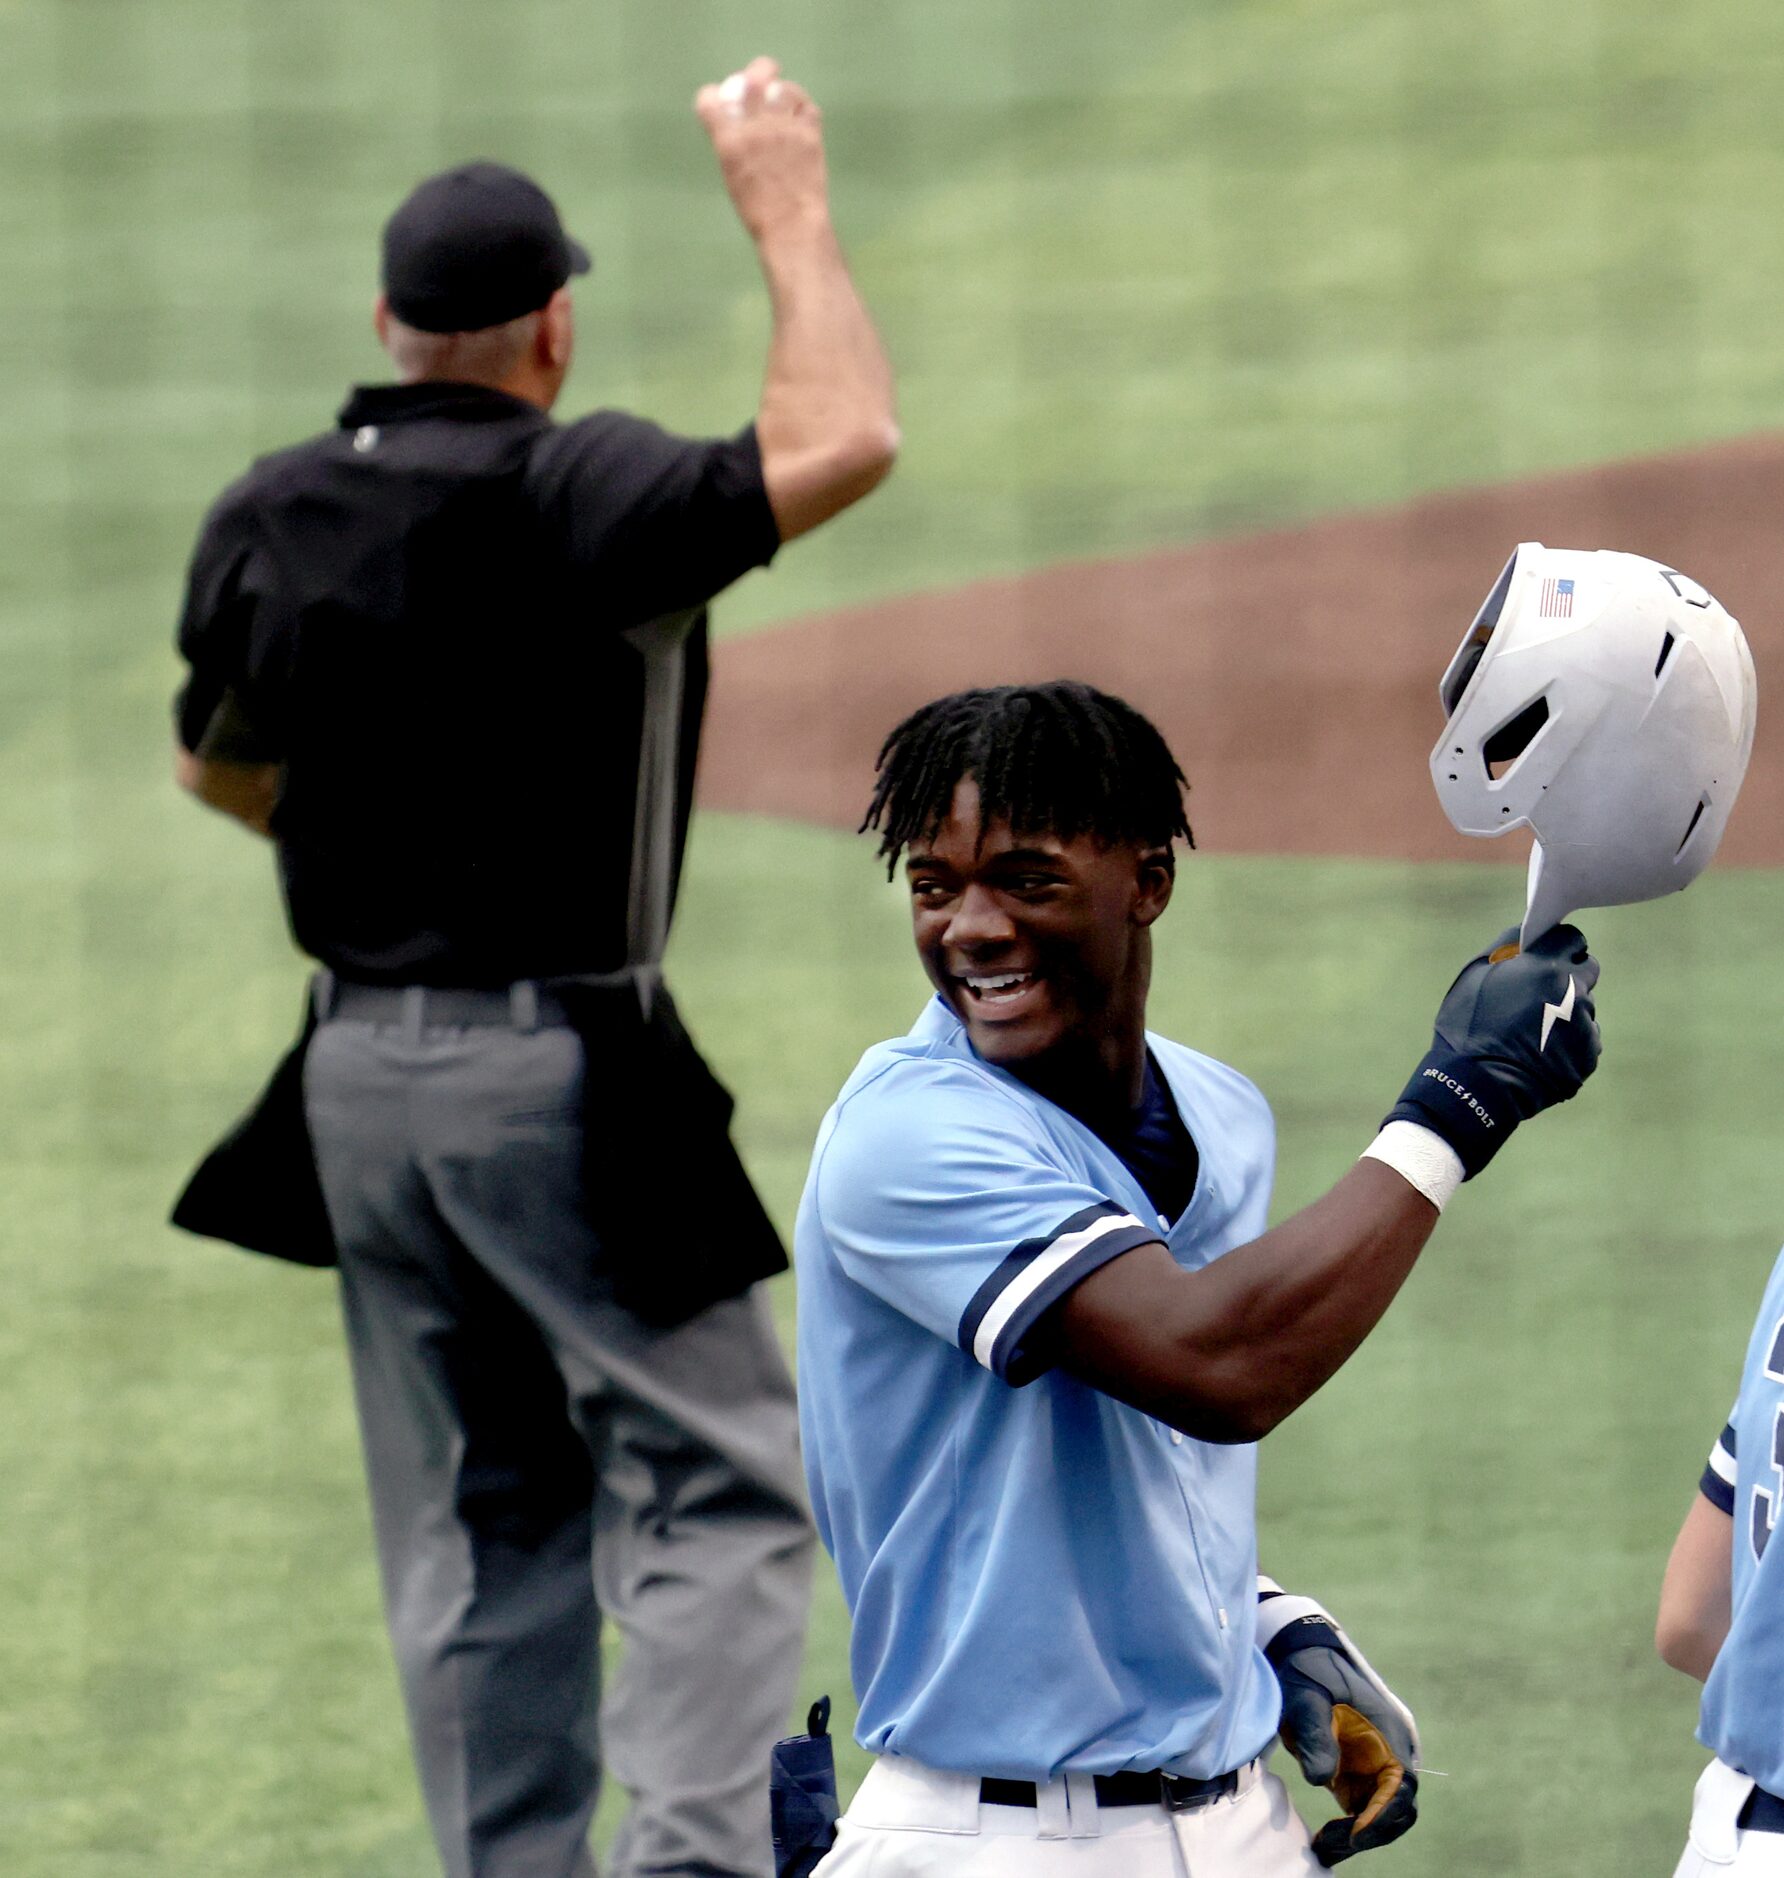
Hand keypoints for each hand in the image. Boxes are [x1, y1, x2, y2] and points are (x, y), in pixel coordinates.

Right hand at [694, 56, 829, 245]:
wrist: (792, 229)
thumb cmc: (758, 212)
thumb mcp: (733, 178)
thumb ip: (734, 147)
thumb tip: (738, 126)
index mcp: (727, 142)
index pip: (709, 100)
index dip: (711, 96)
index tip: (718, 99)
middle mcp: (754, 129)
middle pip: (753, 79)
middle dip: (757, 71)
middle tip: (763, 73)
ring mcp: (784, 130)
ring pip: (784, 89)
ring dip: (783, 89)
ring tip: (786, 97)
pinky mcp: (809, 136)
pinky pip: (807, 107)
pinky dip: (803, 108)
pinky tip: (801, 115)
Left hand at [1259, 1589, 1418, 1866]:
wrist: (1299, 1653)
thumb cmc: (1307, 1669)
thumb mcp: (1306, 1696)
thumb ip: (1315, 1734)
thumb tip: (1320, 1779)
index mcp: (1389, 1731)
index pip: (1402, 1784)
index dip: (1383, 1813)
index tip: (1354, 1830)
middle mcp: (1391, 1751)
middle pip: (1398, 1808)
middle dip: (1371, 1832)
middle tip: (1332, 1843)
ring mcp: (1377, 1764)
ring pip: (1383, 1815)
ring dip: (1360, 1836)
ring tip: (1325, 1847)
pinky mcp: (1360, 1773)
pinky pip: (1365, 1811)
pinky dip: (1351, 1830)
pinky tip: (1327, 1840)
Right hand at [1384, 923, 1600, 1177]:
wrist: (1476, 1086)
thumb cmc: (1467, 1027)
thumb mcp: (1473, 976)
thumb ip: (1504, 947)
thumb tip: (1525, 934)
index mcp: (1546, 967)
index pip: (1572, 939)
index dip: (1558, 946)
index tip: (1545, 957)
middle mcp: (1573, 992)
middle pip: (1586, 971)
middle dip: (1568, 976)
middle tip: (1538, 995)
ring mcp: (1584, 1026)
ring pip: (1584, 1007)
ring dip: (1566, 1012)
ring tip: (1531, 1032)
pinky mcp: (1587, 1057)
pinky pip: (1584, 1040)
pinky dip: (1567, 1043)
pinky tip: (1539, 1053)